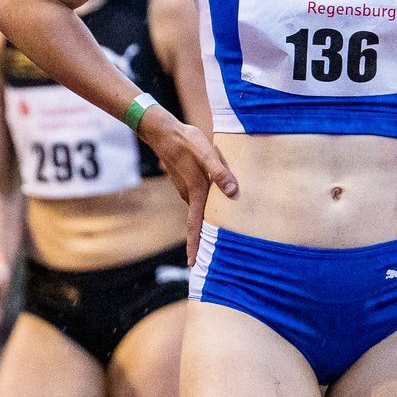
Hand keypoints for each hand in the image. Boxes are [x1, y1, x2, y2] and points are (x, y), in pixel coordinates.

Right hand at [140, 107, 237, 263]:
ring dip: (203, 227)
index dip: (195, 245)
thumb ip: (220, 171)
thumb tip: (232, 192)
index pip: (195, 225)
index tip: (192, 264)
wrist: (164, 132)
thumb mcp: (206, 153)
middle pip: (197, 224)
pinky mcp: (188, 182)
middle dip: (199, 243)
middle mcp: (190, 195)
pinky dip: (204, 212)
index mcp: (197, 192)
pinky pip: (198, 201)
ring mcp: (187, 189)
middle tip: (202, 263)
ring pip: (198, 212)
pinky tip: (214, 211)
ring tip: (212, 242)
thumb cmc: (187, 141)